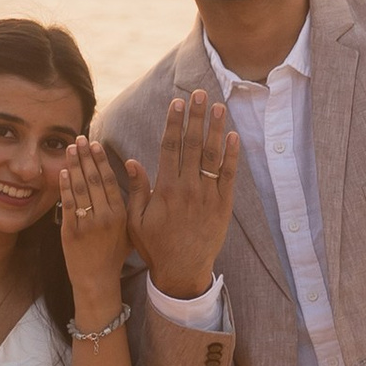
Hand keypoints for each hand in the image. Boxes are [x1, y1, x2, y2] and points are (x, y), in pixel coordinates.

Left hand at [57, 135, 131, 320]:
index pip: (109, 180)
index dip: (101, 160)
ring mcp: (87, 224)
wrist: (98, 280)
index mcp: (121, 214)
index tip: (95, 143)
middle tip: (80, 138)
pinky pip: (67, 204)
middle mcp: (105, 217)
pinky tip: (62, 171)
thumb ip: (134, 201)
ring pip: (80, 188)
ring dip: (73, 165)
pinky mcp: (70, 231)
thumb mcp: (132, 228)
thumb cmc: (115, 254)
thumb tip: (135, 173)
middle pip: (93, 179)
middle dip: (85, 156)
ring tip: (69, 148)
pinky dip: (64, 186)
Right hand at [128, 89, 240, 297]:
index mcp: (165, 189)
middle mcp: (188, 188)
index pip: (170, 147)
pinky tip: (233, 136)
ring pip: (212, 156)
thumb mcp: (136, 220)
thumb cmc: (156, 246)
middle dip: (196, 117)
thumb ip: (137, 189)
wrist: (182, 271)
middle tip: (200, 94)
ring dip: (216, 129)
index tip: (178, 103)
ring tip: (219, 107)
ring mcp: (208, 196)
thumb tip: (131, 161)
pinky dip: (232, 156)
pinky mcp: (223, 206)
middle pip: (193, 145)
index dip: (174, 123)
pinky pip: (228, 176)